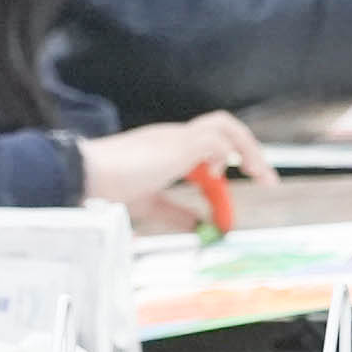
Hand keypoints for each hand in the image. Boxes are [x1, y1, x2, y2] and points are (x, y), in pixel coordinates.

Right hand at [77, 110, 274, 219]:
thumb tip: (197, 226)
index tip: (229, 192)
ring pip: (224, 126)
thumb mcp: (148, 205)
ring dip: (248, 149)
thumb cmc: (107, 187)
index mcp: (165, 148)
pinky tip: (223, 175)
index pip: (205, 145)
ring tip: (260, 173)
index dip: (224, 167)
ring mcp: (176, 136)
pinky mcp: (179, 143)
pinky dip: (228, 156)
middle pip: (221, 126)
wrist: (86, 174)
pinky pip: (217, 140)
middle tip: (264, 176)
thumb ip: (173, 213)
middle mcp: (173, 136)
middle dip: (247, 150)